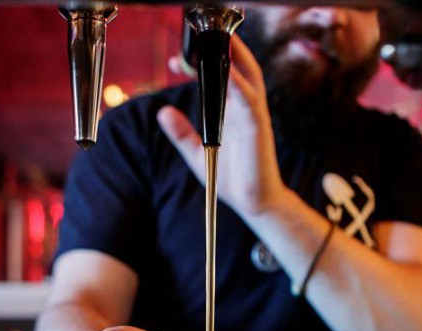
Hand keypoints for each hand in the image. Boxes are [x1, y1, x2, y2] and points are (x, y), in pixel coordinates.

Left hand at [156, 36, 287, 217]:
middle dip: (221, 48)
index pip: (219, 78)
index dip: (199, 65)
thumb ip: (182, 133)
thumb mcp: (198, 153)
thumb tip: (163, 113)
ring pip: (249, 77)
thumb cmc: (233, 179)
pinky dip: (240, 84)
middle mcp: (245, 109)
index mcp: (232, 112)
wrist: (255, 204)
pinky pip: (251, 101)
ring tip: (221, 38)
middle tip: (200, 34)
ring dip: (236, 56)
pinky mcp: (258, 129)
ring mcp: (254, 117)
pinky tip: (229, 72)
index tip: (177, 61)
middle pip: (238, 68)